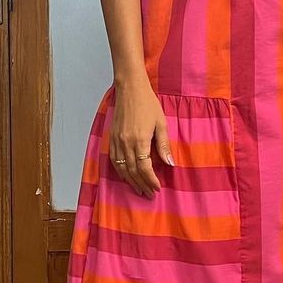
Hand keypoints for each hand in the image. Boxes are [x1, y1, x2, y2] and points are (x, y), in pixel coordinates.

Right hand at [109, 80, 173, 198]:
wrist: (130, 89)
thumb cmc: (148, 104)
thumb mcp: (161, 123)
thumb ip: (164, 145)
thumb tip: (170, 164)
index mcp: (140, 140)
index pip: (144, 168)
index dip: (151, 180)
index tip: (157, 188)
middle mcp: (126, 143)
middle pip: (132, 171)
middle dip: (142, 184)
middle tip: (149, 194)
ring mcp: (117, 141)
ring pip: (121, 168)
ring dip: (130, 181)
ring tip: (139, 189)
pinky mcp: (112, 137)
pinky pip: (114, 160)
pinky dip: (120, 171)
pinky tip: (126, 176)